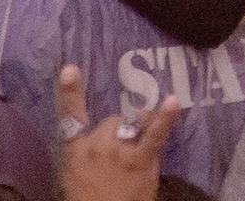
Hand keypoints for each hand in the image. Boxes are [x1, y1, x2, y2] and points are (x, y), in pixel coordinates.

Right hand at [54, 63, 184, 200]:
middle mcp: (94, 146)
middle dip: (122, 132)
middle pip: (114, 120)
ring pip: (133, 123)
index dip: (70, 92)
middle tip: (123, 158)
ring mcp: (117, 151)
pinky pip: (154, 135)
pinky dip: (166, 118)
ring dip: (139, 131)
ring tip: (138, 153)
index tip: (70, 68)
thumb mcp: (76, 177)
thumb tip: (110, 139)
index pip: (70, 117)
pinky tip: (174, 101)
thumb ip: (88, 153)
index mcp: (74, 152)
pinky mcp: (138, 160)